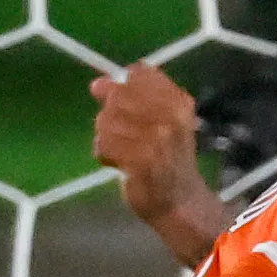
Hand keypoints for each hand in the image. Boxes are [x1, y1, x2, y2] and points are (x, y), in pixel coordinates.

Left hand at [90, 64, 224, 265]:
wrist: (179, 202)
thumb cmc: (167, 159)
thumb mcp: (158, 121)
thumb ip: (129, 99)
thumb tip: (96, 84)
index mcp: (178, 102)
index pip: (138, 74)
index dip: (124, 88)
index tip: (129, 108)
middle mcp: (170, 117)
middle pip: (117, 96)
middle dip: (112, 116)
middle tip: (126, 137)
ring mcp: (156, 139)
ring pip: (106, 120)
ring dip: (107, 138)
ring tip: (124, 152)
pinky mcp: (140, 161)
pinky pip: (103, 145)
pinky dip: (105, 155)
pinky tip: (119, 164)